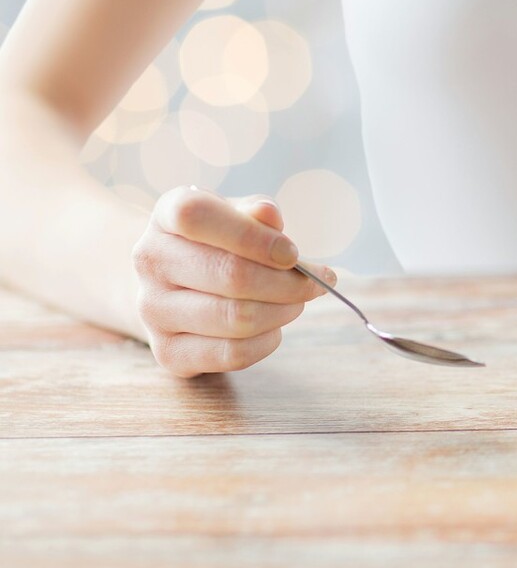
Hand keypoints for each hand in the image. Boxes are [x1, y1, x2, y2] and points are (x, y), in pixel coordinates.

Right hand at [132, 186, 332, 376]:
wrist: (175, 285)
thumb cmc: (217, 243)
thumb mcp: (236, 216)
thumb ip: (255, 213)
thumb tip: (269, 215)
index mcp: (166, 215)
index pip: (197, 216)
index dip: (253, 236)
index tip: (292, 253)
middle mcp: (150, 261)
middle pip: (231, 275)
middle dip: (288, 283)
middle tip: (314, 283)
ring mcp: (153, 310)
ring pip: (237, 318)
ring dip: (284, 311)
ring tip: (296, 302)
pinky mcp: (169, 352)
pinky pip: (233, 354)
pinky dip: (268, 341)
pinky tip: (274, 326)